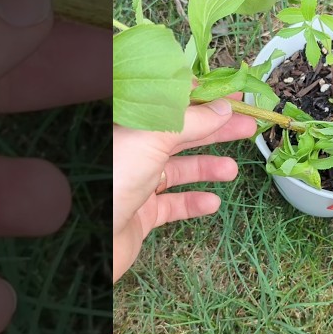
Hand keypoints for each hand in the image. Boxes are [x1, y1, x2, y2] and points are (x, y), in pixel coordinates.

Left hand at [112, 99, 257, 279]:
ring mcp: (135, 182)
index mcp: (128, 122)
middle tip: (249, 127)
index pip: (170, 100)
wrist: (84, 237)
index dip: (202, 96)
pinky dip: (194, 202)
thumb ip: (192, 120)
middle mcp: (130, 149)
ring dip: (208, 167)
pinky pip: (173, 204)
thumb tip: (223, 107)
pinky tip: (212, 202)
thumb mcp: (154, 136)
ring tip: (232, 170)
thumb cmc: (113, 176)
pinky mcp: (140, 213)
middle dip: (215, 130)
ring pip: (179, 169)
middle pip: (180, 133)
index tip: (232, 97)